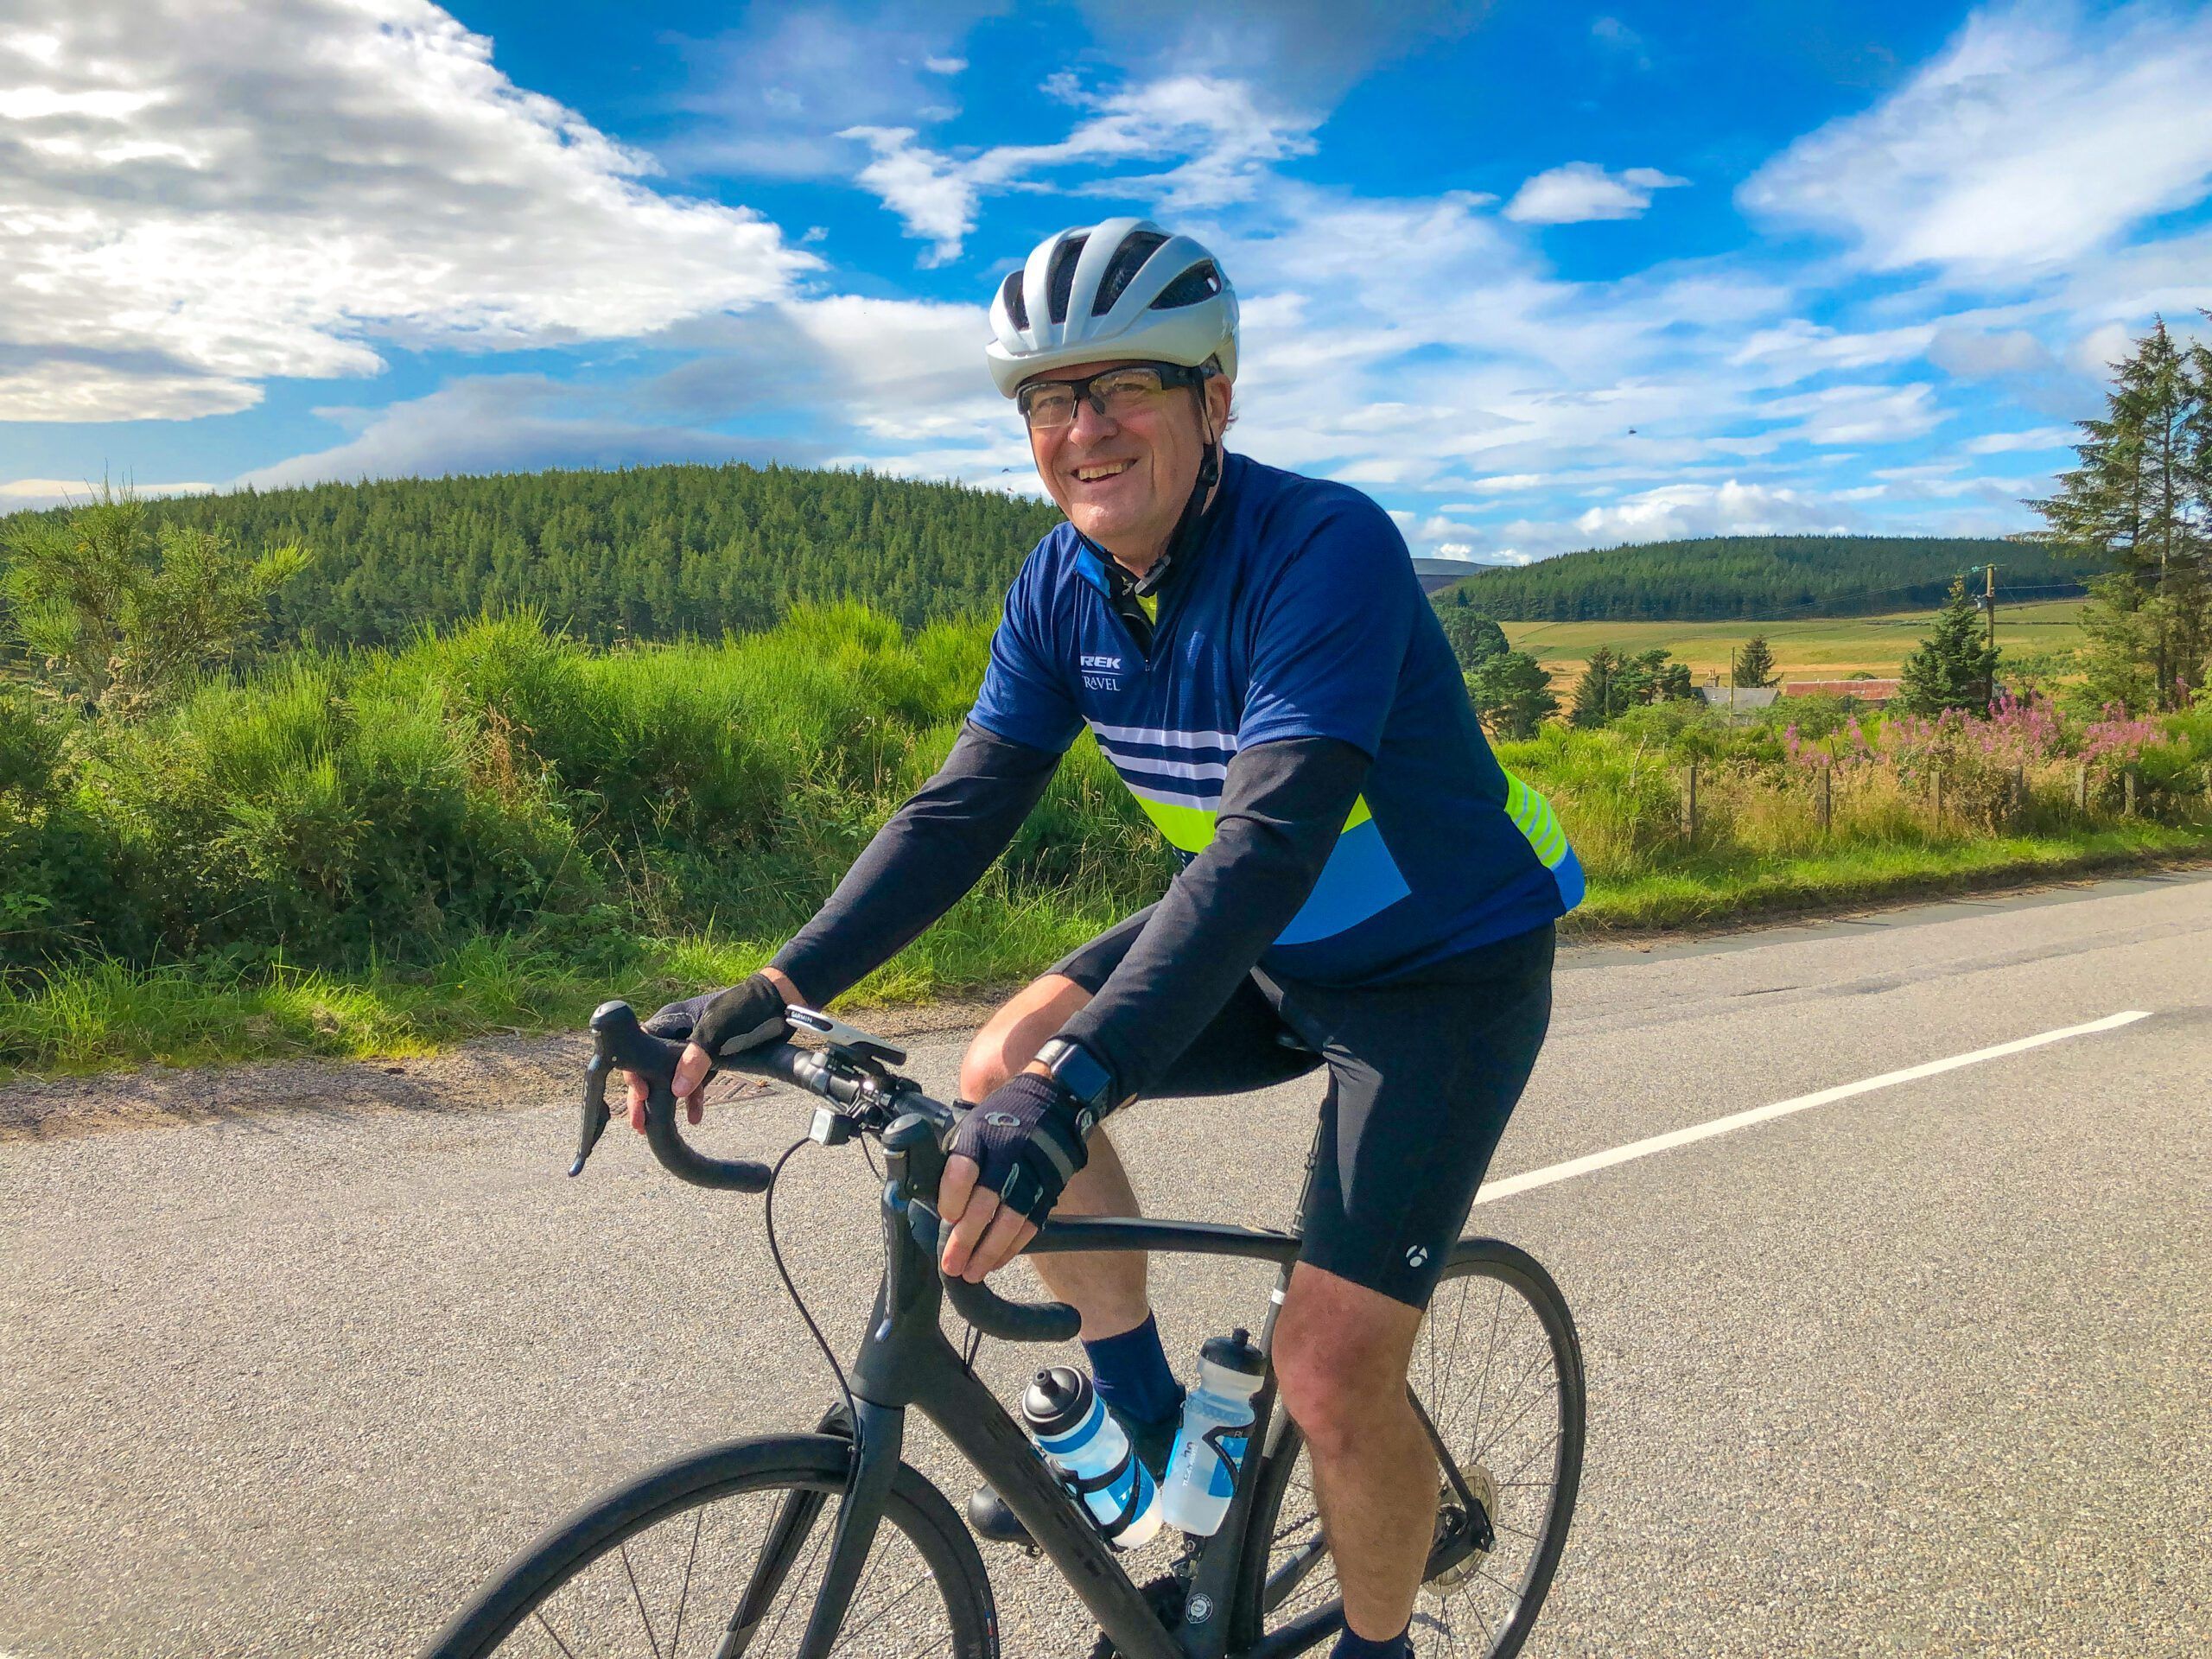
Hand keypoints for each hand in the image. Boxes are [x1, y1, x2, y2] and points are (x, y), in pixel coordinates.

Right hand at [625, 969, 795, 1133]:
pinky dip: (694, 1098)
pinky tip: (695, 1117)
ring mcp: (695, 1047)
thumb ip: (697, 1057)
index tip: (640, 1094)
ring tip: (656, 1127)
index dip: (636, 1071)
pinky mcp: (712, 1058)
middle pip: (651, 1066)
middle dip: (644, 1094)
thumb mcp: (719, 1030)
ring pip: (672, 1076)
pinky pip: (695, 1080)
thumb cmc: (746, 1009)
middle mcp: (679, 1033)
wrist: (780, 1004)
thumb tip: (676, 1090)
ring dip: (666, 1100)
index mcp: (673, 1020)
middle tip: (638, 1123)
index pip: (642, 1046)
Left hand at [939, 1070, 1092, 1281]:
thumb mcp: (970, 1126)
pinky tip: (996, 1261)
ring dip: (989, 1251)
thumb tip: (932, 1205)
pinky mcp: (1050, 1187)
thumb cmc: (999, 1119)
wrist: (1053, 1100)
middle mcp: (1006, 1153)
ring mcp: (1031, 1172)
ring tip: (972, 1272)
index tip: (945, 1218)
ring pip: (1011, 1219)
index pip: (963, 1168)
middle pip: (986, 1202)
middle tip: (951, 1264)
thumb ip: (953, 1161)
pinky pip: (1031, 1224)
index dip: (952, 1197)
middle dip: (966, 1238)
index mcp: (979, 1133)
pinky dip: (1013, 1247)